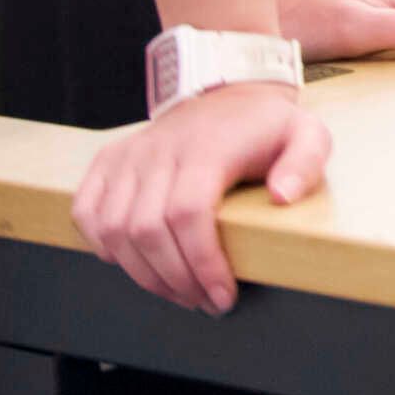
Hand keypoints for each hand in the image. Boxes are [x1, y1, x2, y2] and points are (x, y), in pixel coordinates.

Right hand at [71, 82, 326, 313]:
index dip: (202, 263)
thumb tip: (282, 197)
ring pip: (114, 229)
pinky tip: (135, 262)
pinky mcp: (108, 162)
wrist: (226, 92)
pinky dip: (103, 246)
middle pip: (147, 230)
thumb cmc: (266, 126)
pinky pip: (87, 213)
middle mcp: (159, 151)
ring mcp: (129, 156)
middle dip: (175, 280)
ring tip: (179, 291)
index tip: (223, 296)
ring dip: (143, 274)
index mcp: (206, 148)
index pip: (189, 214)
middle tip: (205, 302)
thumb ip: (305, 162)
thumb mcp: (306, 134)